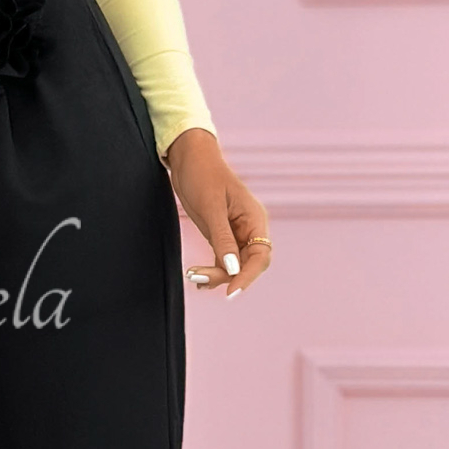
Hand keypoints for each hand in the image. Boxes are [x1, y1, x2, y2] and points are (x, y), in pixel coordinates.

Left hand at [161, 129, 271, 298]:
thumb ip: (223, 239)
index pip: (260, 256)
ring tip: (193, 277)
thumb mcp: (211, 208)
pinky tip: (198, 278)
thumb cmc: (202, 174)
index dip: (247, 276)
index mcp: (255, 219)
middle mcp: (249, 228)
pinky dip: (212, 269)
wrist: (188, 157)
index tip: (230, 292)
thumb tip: (233, 269)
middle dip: (227, 276)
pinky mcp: (220, 233)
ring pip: (233, 264)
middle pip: (248, 264)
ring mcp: (235, 231)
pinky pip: (222, 258)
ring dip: (217, 274)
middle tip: (198, 279)